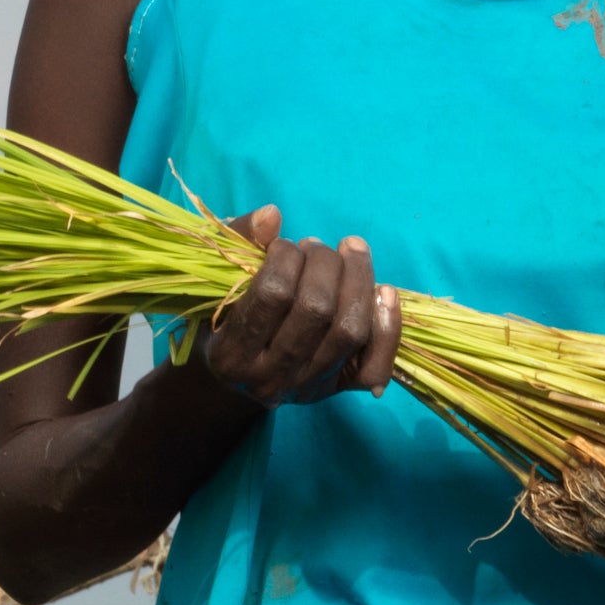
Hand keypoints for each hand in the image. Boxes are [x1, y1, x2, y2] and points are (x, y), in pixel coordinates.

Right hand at [197, 209, 402, 408]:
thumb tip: (272, 214)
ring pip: (350, 330)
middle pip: (317, 309)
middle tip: (315, 246)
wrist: (230, 384)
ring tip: (350, 251)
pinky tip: (385, 291)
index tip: (282, 246)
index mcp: (232, 353)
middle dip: (324, 263)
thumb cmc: (221, 323)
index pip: (273, 294)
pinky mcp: (339, 389)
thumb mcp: (215, 283)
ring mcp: (309, 386)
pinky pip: (376, 364)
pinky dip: (389, 325)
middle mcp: (272, 376)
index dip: (285, 257)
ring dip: (359, 279)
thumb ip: (239, 241)